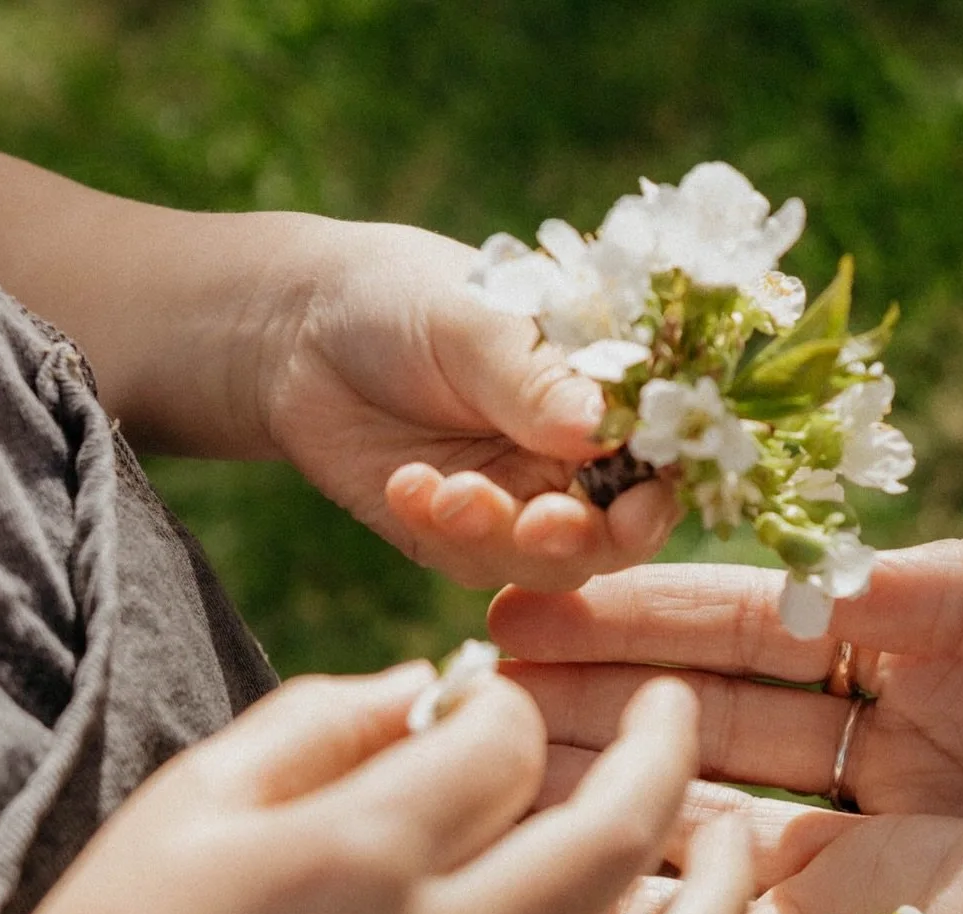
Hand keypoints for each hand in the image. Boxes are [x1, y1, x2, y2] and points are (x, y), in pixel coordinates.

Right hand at [0, 668, 749, 913]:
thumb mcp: (190, 801)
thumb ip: (323, 721)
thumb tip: (441, 685)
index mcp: (352, 856)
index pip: (506, 742)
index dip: (515, 705)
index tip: (498, 713)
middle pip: (612, 832)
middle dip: (665, 746)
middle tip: (680, 709)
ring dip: (716, 894)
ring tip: (737, 836)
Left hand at [255, 219, 680, 589]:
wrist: (298, 332)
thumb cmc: (403, 298)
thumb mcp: (472, 321)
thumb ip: (533, 379)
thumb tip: (598, 429)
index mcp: (610, 393)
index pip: (664, 457)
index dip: (663, 492)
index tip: (638, 507)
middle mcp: (582, 460)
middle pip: (622, 532)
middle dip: (584, 538)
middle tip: (540, 524)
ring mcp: (526, 505)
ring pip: (552, 563)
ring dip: (503, 538)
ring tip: (446, 492)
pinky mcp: (466, 540)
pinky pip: (478, 565)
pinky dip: (446, 532)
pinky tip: (406, 484)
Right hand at [489, 537, 962, 913]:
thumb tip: (826, 571)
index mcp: (937, 653)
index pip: (758, 635)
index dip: (642, 625)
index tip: (526, 618)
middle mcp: (899, 757)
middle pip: (714, 735)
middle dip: (592, 717)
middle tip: (463, 710)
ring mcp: (902, 862)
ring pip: (729, 835)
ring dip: (616, 820)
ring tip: (495, 805)